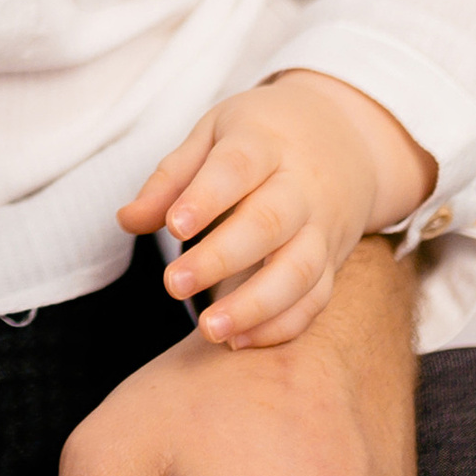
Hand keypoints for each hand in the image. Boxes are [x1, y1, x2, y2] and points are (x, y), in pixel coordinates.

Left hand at [121, 71, 438, 347]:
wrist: (348, 137)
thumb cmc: (264, 136)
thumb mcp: (214, 134)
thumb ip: (171, 178)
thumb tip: (127, 220)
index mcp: (265, 143)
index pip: (238, 167)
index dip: (207, 197)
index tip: (175, 226)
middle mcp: (301, 186)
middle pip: (269, 223)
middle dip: (220, 259)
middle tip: (172, 285)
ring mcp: (322, 227)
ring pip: (298, 270)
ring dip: (254, 306)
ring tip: (208, 331)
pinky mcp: (333, 261)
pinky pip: (316, 298)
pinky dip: (282, 325)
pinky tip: (240, 342)